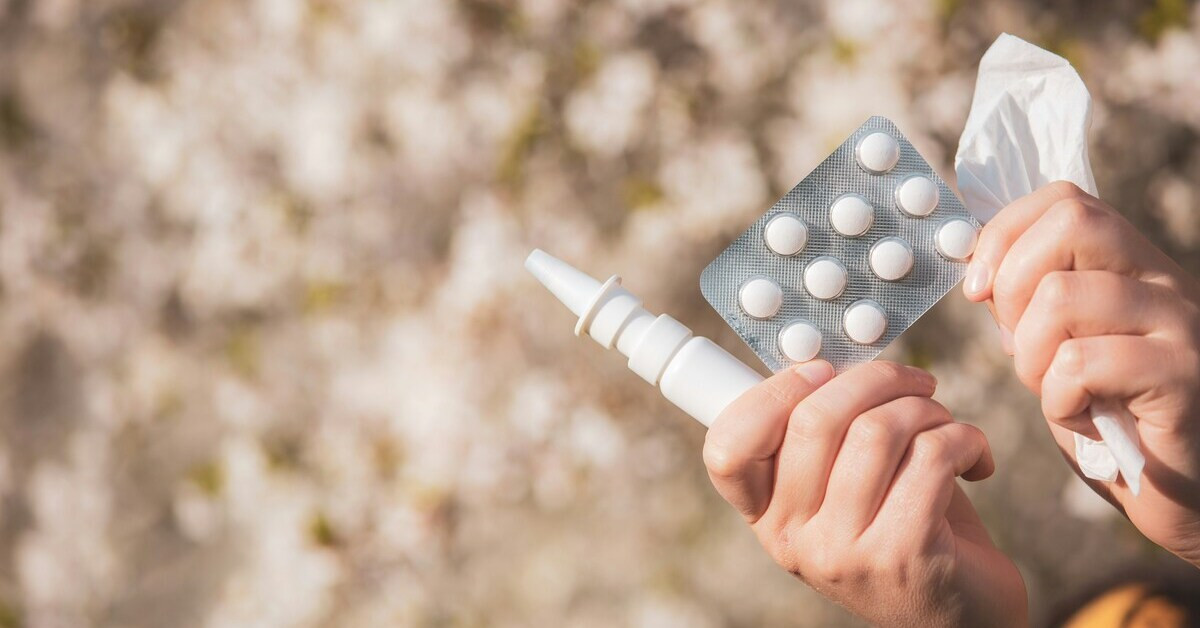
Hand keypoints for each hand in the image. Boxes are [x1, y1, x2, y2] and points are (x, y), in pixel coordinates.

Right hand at [704, 360, 1025, 626]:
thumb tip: (829, 356)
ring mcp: (843, 552)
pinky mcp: (903, 555)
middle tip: (916, 382)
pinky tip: (975, 458)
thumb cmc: (905, 528)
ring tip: (946, 424)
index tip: (821, 371)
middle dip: (877, 379)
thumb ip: (825, 434)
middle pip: (814, 419)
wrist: (963, 616)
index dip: (772, 392)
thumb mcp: (845, 486)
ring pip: (878, 430)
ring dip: (927, 409)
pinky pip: (932, 457)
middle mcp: (792, 539)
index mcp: (766, 515)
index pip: (727, 450)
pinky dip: (965, 439)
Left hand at [964, 180, 1199, 564]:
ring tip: (1056, 391)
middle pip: (1071, 224)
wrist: (1184, 494)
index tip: (977, 289)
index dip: (1003, 235)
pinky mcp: (1183, 378)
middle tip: (1020, 346)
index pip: (1064, 200)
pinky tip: (1082, 420)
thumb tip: (977, 265)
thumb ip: (1027, 302)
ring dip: (1030, 355)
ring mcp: (1181, 325)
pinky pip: (1080, 364)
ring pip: (1061, 296)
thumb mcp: (1058, 347)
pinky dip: (1058, 400)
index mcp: (1133, 265)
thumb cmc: (1112, 419)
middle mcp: (1165, 280)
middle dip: (1012, 286)